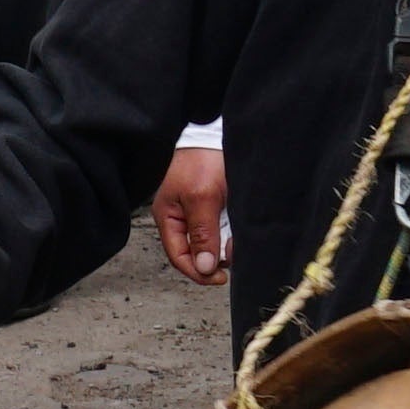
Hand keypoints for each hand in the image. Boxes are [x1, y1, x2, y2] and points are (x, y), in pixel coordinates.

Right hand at [153, 142, 230, 285]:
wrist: (217, 132)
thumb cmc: (201, 159)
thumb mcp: (201, 198)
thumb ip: (201, 233)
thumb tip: (204, 267)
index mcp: (169, 218)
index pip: (179, 257)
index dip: (198, 272)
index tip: (221, 277)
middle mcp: (183, 219)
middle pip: (199, 252)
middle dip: (217, 256)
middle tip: (234, 252)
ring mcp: (201, 212)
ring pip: (215, 242)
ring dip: (228, 242)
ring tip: (238, 234)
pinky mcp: (217, 206)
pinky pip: (225, 228)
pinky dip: (234, 230)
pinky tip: (240, 224)